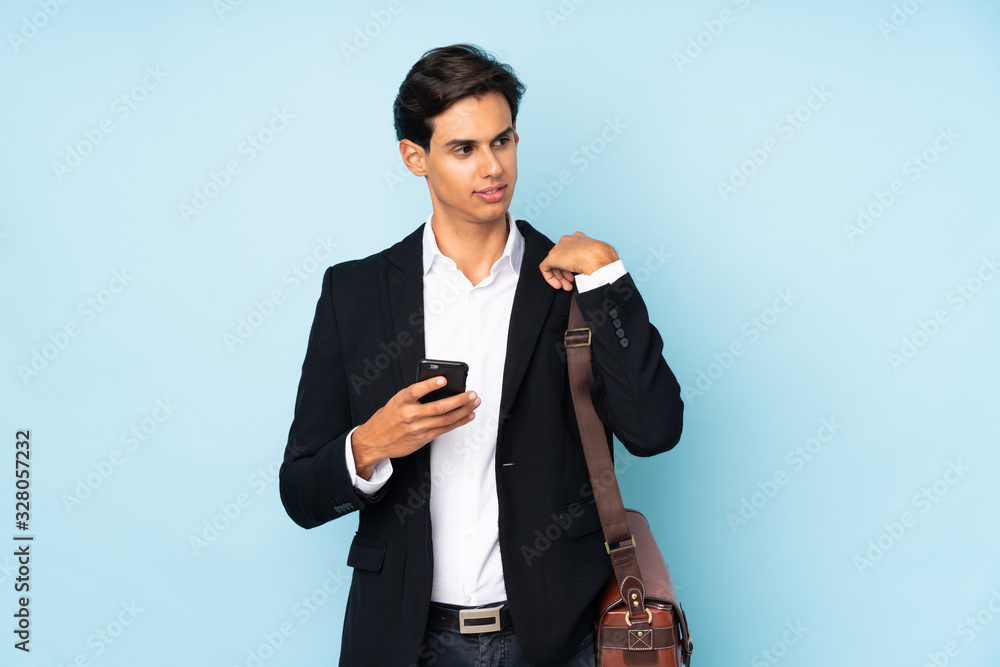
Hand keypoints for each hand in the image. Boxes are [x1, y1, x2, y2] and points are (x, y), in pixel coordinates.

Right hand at [351, 376, 480, 479]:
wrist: (374, 441)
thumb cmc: (387, 418)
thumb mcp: (396, 401)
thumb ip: (414, 396)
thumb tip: (440, 387)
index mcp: (401, 401)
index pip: (415, 391)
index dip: (430, 385)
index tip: (443, 379)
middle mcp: (409, 415)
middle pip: (439, 407)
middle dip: (459, 400)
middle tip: (472, 393)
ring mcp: (417, 428)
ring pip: (446, 419)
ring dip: (463, 410)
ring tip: (474, 402)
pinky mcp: (423, 438)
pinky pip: (444, 429)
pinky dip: (459, 422)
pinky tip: (468, 416)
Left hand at [539, 231, 618, 290]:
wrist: (597, 256)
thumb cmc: (603, 257)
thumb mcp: (599, 256)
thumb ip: (593, 260)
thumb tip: (595, 269)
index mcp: (579, 237)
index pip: (572, 250)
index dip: (573, 264)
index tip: (577, 274)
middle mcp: (567, 240)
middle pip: (563, 258)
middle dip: (566, 273)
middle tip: (571, 282)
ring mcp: (559, 248)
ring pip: (555, 264)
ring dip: (560, 278)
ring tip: (567, 287)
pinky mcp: (552, 257)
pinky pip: (545, 268)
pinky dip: (550, 278)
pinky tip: (557, 285)